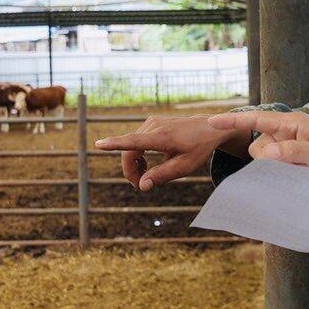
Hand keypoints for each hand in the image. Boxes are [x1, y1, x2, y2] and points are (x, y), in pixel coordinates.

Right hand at [94, 115, 234, 189]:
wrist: (210, 128)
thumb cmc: (199, 148)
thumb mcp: (185, 166)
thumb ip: (162, 175)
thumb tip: (142, 186)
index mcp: (162, 137)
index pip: (134, 142)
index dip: (115, 144)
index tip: (98, 144)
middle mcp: (154, 126)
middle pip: (130, 150)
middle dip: (130, 169)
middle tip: (139, 185)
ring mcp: (152, 123)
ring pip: (132, 146)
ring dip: (135, 163)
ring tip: (146, 175)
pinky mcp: (152, 123)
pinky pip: (137, 140)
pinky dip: (139, 154)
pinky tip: (146, 163)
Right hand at [208, 110, 308, 179]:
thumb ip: (293, 152)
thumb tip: (265, 153)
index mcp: (293, 123)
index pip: (257, 119)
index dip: (234, 121)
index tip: (211, 121)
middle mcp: (288, 135)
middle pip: (258, 147)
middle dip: (265, 159)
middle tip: (296, 166)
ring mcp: (289, 151)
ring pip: (264, 162)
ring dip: (275, 170)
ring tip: (302, 172)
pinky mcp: (293, 165)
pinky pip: (274, 171)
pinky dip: (277, 177)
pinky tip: (292, 181)